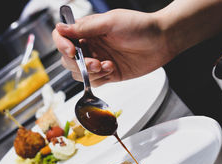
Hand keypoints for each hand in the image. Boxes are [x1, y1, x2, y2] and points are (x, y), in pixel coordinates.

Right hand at [52, 9, 172, 86]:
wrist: (161, 42)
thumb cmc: (139, 26)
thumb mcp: (110, 22)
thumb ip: (85, 27)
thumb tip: (60, 28)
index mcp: (88, 30)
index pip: (62, 37)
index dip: (62, 45)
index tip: (72, 51)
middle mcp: (90, 45)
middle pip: (68, 60)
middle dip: (79, 64)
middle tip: (94, 62)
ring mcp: (98, 60)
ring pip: (79, 74)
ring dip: (90, 73)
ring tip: (106, 66)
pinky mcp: (108, 73)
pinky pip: (94, 82)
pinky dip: (100, 78)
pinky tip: (112, 69)